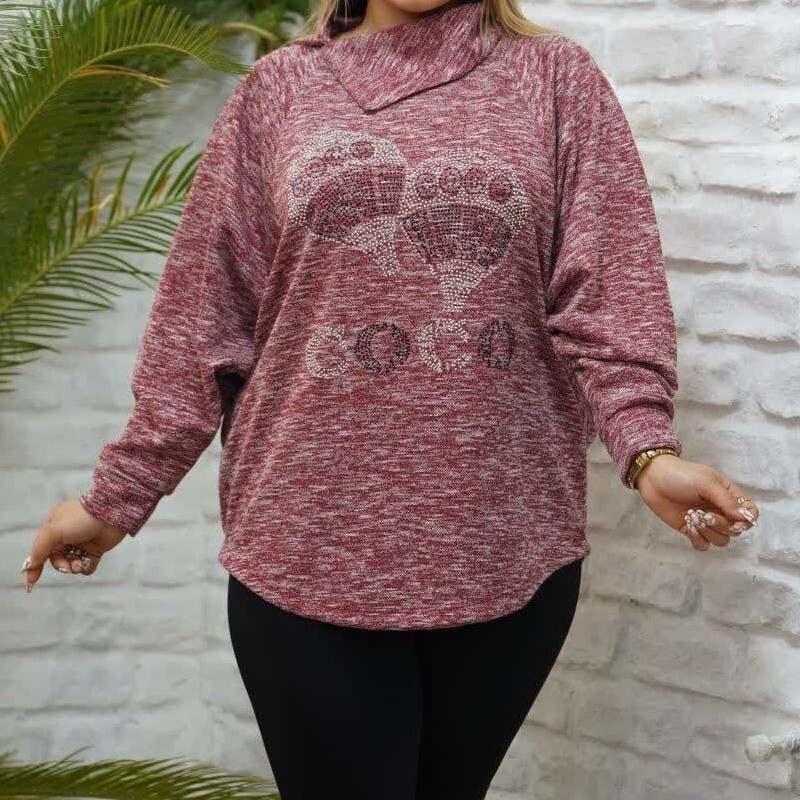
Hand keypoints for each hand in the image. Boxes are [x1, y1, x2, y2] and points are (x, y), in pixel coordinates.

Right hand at [20, 498, 127, 591]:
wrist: (111, 514)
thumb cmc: (81, 519)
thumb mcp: (54, 531)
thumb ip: (39, 549)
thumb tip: (30, 566)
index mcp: (53, 527)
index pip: (40, 550)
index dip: (35, 566)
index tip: (31, 583)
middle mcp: (67, 535)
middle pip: (57, 560)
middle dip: (61, 565)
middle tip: (67, 566)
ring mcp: (82, 543)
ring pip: (72, 564)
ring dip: (74, 567)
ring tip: (80, 563)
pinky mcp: (96, 549)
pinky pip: (87, 565)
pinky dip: (87, 567)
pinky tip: (88, 562)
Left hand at [635, 455, 759, 550]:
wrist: (652, 478)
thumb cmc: (681, 475)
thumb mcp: (706, 482)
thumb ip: (726, 500)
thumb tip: (745, 518)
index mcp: (728, 495)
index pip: (749, 513)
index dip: (746, 521)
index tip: (735, 521)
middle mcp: (719, 509)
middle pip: (735, 531)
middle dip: (721, 526)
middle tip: (705, 515)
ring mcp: (705, 521)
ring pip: (720, 540)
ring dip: (708, 532)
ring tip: (693, 518)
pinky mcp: (690, 529)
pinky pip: (703, 544)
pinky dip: (698, 539)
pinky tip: (688, 527)